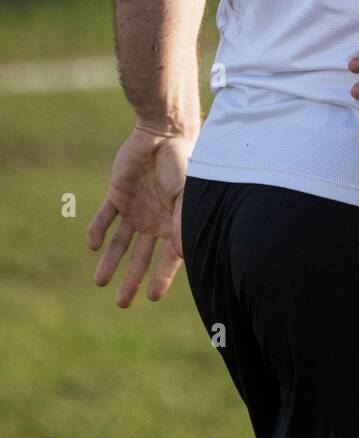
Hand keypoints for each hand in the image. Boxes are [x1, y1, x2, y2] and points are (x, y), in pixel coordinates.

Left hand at [88, 124, 195, 306]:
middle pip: (140, 256)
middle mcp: (154, 220)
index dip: (162, 277)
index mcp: (174, 222)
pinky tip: (94, 245)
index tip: (152, 297)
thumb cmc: (182, 162)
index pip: (168, 257)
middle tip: (122, 304)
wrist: (163, 133)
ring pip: (120, 242)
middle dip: (132, 279)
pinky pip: (104, 218)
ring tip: (99, 282)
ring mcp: (135, 208)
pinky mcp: (117, 195)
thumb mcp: (186, 193)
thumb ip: (182, 222)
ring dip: (110, 261)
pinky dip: (97, 231)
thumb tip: (181, 254)